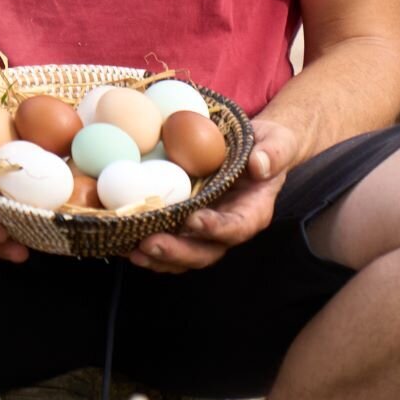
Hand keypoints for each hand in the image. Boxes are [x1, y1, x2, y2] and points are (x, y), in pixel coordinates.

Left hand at [129, 117, 308, 272]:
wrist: (254, 149)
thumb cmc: (267, 146)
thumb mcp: (277, 142)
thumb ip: (273, 152)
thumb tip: (259, 165)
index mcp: (253, 212)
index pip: (237, 228)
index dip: (216, 229)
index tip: (194, 221)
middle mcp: (228, 228)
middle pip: (205, 251)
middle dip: (177, 252)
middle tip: (150, 243)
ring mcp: (204, 230)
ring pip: (183, 255)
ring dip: (157, 257)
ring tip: (132, 251)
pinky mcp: (185, 225)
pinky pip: (168, 242)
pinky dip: (146, 247)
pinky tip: (122, 241)